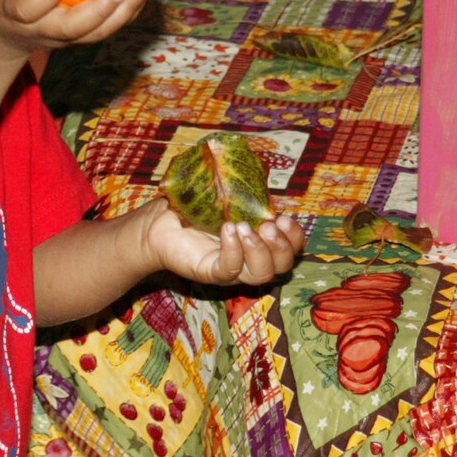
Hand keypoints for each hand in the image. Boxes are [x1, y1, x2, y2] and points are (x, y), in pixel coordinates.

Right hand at [0, 0, 153, 57]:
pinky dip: (128, 10)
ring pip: (95, 33)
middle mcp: (40, 29)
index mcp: (13, 12)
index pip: (28, 9)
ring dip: (123, 12)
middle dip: (98, 12)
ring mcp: (62, 37)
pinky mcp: (79, 36)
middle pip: (72, 29)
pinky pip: (107, 26)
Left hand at [139, 199, 306, 286]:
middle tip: (267, 225)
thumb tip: (265, 181)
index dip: (295, 236)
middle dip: (281, 245)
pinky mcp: (211, 273)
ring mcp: (232, 270)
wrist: (161, 222)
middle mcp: (250, 260)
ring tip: (242, 226)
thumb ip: (250, 195)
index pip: (293, 248)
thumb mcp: (229, 198)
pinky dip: (233, 249)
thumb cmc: (196, 209)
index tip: (284, 217)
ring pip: (261, 275)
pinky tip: (226, 230)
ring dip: (258, 250)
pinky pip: (230, 270)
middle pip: (283, 266)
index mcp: (261, 242)